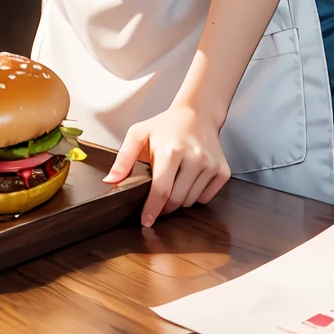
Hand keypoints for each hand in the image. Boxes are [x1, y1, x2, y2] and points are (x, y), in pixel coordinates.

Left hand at [102, 103, 230, 227]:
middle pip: (176, 200)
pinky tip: (190, 178)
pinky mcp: (223, 171)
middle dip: (164, 206)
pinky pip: (206, 198)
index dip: (152, 210)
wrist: (198, 113)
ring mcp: (210, 165)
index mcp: (171, 150)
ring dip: (179, 199)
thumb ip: (123, 158)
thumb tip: (111, 182)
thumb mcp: (139, 134)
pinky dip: (196, 195)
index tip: (146, 221)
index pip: (161, 191)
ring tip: (175, 180)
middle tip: (158, 197)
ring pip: (191, 201)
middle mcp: (194, 157)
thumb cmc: (166, 125)